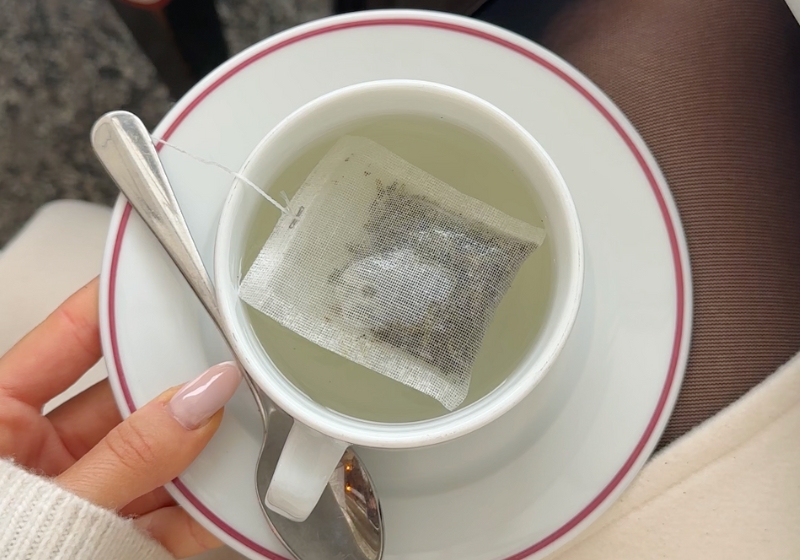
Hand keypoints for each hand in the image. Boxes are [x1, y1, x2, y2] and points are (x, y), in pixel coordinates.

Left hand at [0, 278, 240, 556]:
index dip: (121, 303)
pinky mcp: (122, 539)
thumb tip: (199, 400)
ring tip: (246, 431)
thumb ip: (131, 455)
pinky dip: (208, 508)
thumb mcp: (45, 508)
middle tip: (230, 364)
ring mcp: (91, 495)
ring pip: (161, 454)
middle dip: (181, 385)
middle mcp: (44, 452)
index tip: (170, 276)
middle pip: (130, 396)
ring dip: (204, 451)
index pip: (71, 337)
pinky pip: (174, 511)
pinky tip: (236, 494)